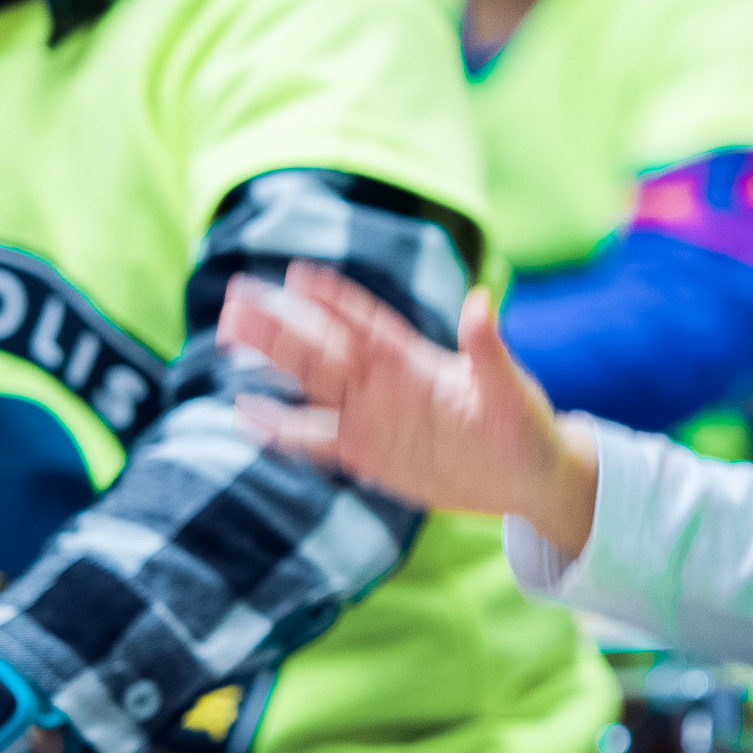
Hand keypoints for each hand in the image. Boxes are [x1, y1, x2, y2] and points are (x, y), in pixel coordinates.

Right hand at [218, 263, 598, 551]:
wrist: (526, 478)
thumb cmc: (525, 426)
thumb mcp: (510, 390)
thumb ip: (487, 350)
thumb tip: (480, 301)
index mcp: (418, 362)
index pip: (367, 323)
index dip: (335, 300)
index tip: (298, 274)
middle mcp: (386, 383)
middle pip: (324, 348)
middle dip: (281, 324)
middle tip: (235, 294)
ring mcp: (373, 417)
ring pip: (312, 385)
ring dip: (272, 361)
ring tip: (226, 334)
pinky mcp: (369, 454)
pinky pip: (317, 439)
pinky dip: (282, 429)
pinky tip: (246, 414)